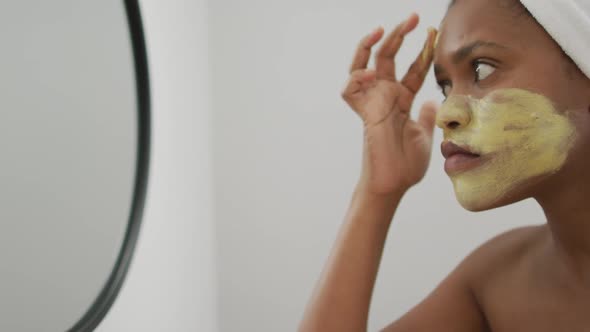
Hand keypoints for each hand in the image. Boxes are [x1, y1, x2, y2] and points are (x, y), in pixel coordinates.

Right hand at [341, 13, 437, 194]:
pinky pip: (350, 91)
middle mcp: (386, 97)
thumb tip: (432, 100)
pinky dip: (355, 79)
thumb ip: (427, 116)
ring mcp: (373, 103)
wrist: (394, 184)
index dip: (423, 51)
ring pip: (363, 65)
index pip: (413, 69)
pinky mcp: (364, 114)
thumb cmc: (406, 165)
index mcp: (402, 100)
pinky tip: (368, 74)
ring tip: (380, 29)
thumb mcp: (425, 135)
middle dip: (399, 35)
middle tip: (414, 17)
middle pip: (388, 58)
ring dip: (369, 45)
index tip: (433, 33)